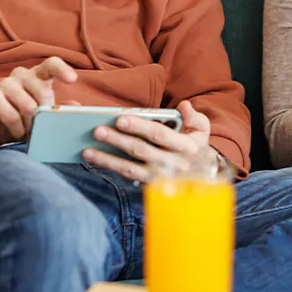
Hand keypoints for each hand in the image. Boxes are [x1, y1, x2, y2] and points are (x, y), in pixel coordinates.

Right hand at [0, 57, 78, 151]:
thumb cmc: (23, 118)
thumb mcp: (44, 114)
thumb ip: (59, 109)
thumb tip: (77, 107)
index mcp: (37, 76)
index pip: (51, 64)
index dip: (62, 69)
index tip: (72, 80)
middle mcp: (21, 75)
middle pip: (42, 91)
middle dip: (45, 114)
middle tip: (41, 128)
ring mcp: (5, 83)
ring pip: (27, 106)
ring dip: (30, 124)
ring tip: (27, 132)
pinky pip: (12, 116)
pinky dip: (17, 129)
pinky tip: (16, 132)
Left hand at [81, 101, 218, 181]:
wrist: (203, 176)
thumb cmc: (196, 146)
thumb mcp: (202, 130)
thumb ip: (194, 117)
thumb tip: (184, 106)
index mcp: (186, 147)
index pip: (160, 135)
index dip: (139, 127)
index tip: (120, 118)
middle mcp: (172, 164)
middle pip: (141, 151)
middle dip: (118, 140)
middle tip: (98, 131)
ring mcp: (160, 178)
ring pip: (130, 168)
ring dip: (108, 159)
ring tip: (88, 150)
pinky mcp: (150, 185)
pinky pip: (128, 176)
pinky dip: (110, 168)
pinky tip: (95, 159)